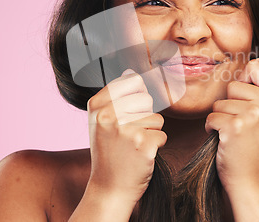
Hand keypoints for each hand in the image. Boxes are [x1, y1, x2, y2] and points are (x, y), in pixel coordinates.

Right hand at [86, 69, 167, 204]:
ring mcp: (125, 130)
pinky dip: (155, 146)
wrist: (109, 188)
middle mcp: (108, 115)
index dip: (136, 98)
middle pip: (146, 99)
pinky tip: (139, 156)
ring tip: (132, 146)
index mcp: (96, 105)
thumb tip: (131, 71)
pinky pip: (162, 135)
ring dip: (150, 133)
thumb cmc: (109, 152)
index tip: (125, 116)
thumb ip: (115, 96)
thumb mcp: (101, 121)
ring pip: (157, 118)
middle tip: (128, 136)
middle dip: (144, 117)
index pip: (132, 80)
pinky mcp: (143, 144)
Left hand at [204, 58, 258, 195]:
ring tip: (236, 136)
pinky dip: (212, 129)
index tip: (248, 105)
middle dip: (231, 105)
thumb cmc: (255, 146)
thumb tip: (255, 61)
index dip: (244, 83)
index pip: (256, 66)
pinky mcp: (236, 126)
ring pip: (220, 102)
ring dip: (221, 119)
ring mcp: (254, 115)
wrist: (252, 180)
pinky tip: (226, 142)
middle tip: (243, 127)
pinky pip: (212, 117)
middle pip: (233, 85)